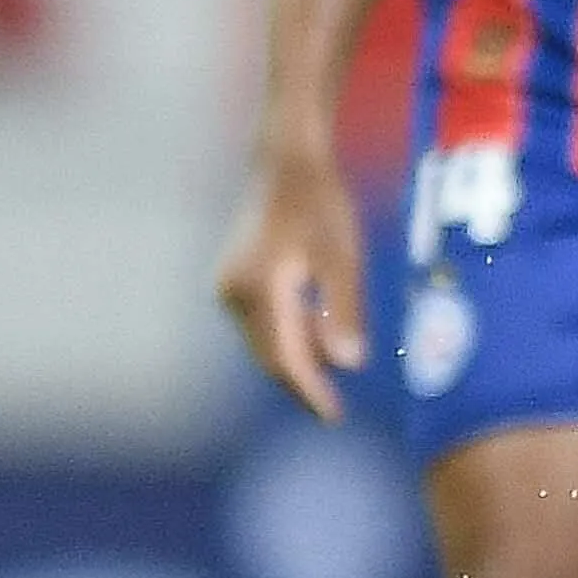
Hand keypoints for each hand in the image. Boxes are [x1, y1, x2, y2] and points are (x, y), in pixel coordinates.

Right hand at [216, 148, 372, 424]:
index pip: (284, 358)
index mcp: (259, 289)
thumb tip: (348, 365)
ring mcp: (228, 286)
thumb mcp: (341, 257)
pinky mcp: (234, 280)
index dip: (309, 392)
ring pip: (264, 341)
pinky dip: (287, 336)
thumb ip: (343, 311)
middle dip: (302, 383)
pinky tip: (314, 335)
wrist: (285, 161)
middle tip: (333, 409)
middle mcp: (233, 293)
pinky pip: (261, 322)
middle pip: (269, 355)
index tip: (334, 416)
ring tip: (329, 374)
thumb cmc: (319, 202)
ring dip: (295, 359)